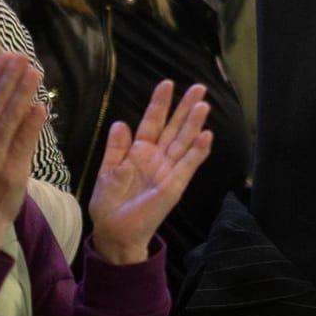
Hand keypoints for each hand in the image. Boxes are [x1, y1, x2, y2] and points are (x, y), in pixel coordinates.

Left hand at [87, 79, 213, 265]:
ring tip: (203, 105)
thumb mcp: (108, 170)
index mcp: (139, 151)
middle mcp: (157, 157)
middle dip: (185, 107)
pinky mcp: (174, 185)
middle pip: (174, 127)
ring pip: (184, 141)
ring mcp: (168, 170)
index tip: (167, 84)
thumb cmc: (109, 203)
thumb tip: (121, 122)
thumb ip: (116, 147)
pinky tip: (207, 135)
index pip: (152, 122)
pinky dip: (198, 151)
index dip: (160, 104)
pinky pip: (188, 165)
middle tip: (199, 87)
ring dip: (194, 124)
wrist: (114, 231)